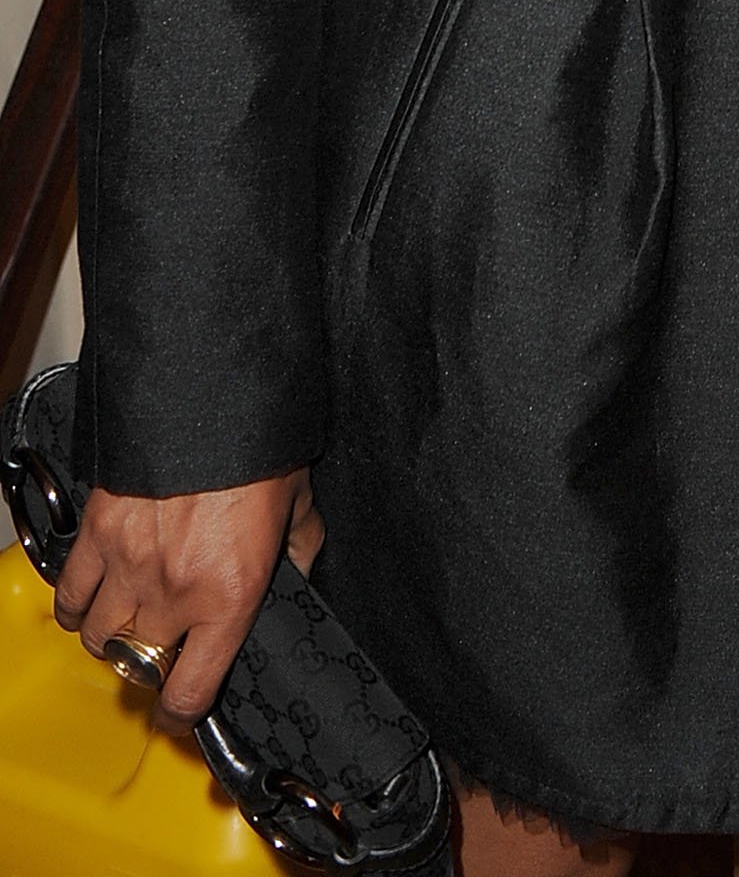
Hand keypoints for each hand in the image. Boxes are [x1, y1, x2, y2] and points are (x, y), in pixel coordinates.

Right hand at [52, 468, 323, 730]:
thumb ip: (299, 550)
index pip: (190, 692)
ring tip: (127, 624)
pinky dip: (74, 605)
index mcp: (230, 596)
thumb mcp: (300, 504)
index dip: (182, 714)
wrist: (215, 394)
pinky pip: (69, 594)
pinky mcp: (98, 534)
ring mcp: (130, 565)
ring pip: (96, 638)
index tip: (180, 711)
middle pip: (137, 668)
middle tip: (161, 651)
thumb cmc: (262, 446)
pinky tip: (91, 598)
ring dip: (109, 639)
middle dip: (148, 668)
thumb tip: (298, 574)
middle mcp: (175, 592)